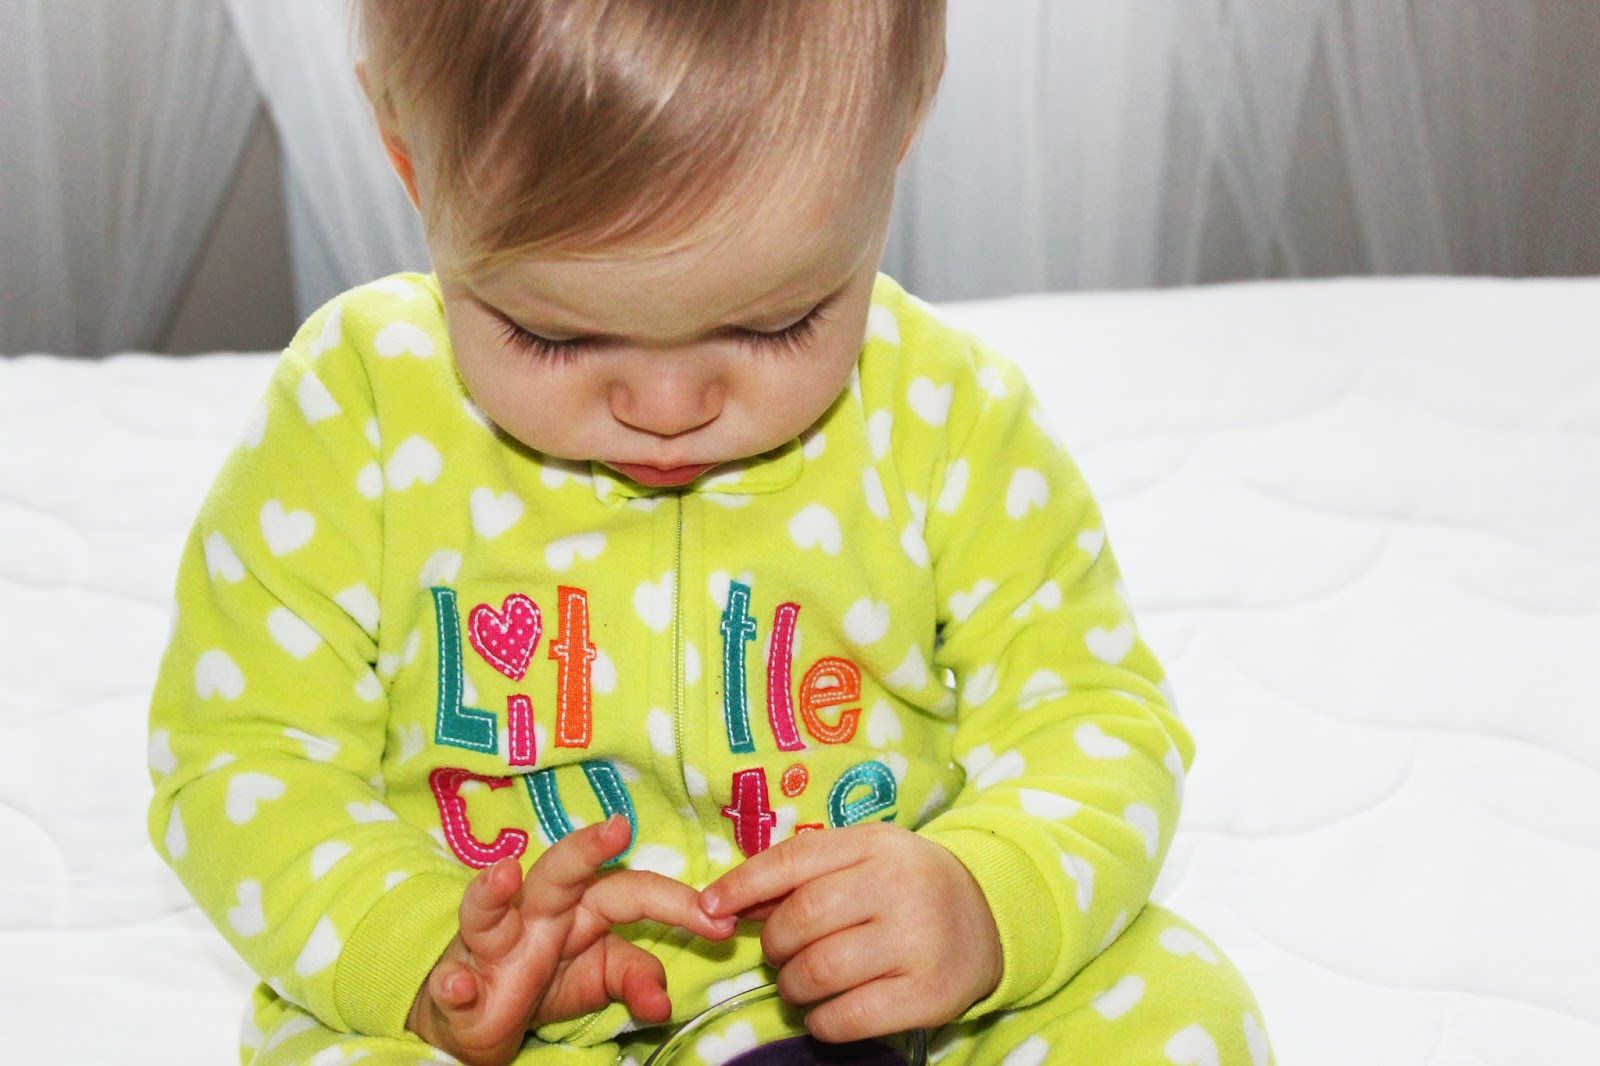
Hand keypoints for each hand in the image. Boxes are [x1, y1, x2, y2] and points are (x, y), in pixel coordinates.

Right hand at [408, 815, 737, 1065]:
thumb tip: (665, 1001)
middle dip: (584, 849)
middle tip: (617, 829)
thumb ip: (635, 977)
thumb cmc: (543, 977)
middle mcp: (534, 912)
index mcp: (579, 906)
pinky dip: (453, 983)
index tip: (723, 921)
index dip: (676, 902)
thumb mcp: (598, 975)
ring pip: (487, 911)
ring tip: (505, 875)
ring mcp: (490, 945)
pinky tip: (459, 983)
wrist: (475, 1013)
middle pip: (559, 871)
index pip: (631, 891)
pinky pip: (452, 983)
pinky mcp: (456, 987)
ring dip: (491, 892)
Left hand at [698, 822, 1001, 1042]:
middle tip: (781, 954)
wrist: (990, 915)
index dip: (743, 884)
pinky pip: (849, 1017)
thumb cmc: (908, 884)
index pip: (794, 860)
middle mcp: (899, 888)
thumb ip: (802, 873)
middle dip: (775, 945)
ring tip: (800, 984)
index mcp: (876, 845)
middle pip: (802, 919)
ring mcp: (917, 942)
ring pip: (820, 971)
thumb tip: (729, 902)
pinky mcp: (929, 995)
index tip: (710, 907)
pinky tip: (825, 1011)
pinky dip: (821, 1021)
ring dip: (793, 986)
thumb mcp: (863, 858)